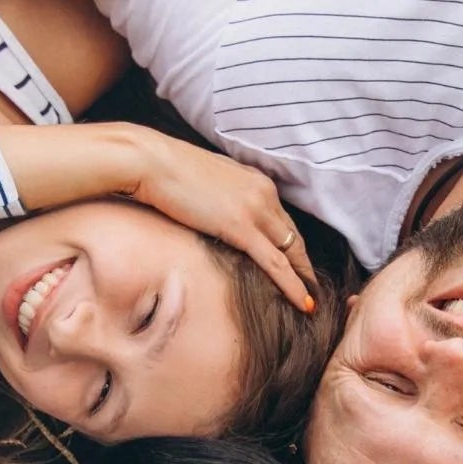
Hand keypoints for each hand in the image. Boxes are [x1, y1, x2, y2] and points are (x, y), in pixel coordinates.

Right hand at [116, 126, 316, 309]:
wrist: (151, 160)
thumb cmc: (167, 169)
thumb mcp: (207, 180)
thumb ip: (224, 195)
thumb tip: (221, 212)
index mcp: (257, 181)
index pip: (282, 220)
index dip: (292, 246)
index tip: (298, 266)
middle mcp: (264, 193)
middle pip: (293, 237)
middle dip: (304, 265)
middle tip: (311, 289)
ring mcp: (255, 210)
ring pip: (290, 251)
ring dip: (303, 279)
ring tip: (311, 303)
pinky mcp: (241, 227)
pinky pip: (275, 263)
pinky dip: (293, 285)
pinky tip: (303, 303)